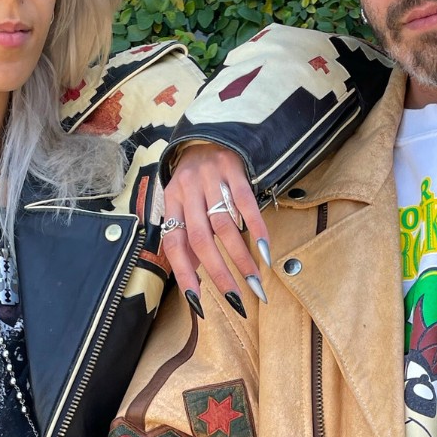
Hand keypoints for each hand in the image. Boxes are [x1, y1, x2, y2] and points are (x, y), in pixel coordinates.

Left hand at [162, 144, 270, 318]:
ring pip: (225, 226)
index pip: (174, 245)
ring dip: (242, 258)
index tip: (198, 304)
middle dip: (219, 274)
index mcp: (171, 202)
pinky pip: (246, 203)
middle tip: (236, 299)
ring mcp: (210, 177)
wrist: (207, 133)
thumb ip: (188, 237)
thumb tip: (195, 278)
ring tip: (255, 281)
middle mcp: (187, 190)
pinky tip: (265, 252)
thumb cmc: (195, 181)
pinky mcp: (233, 168)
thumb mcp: (183, 204)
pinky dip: (257, 229)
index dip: (185, 275)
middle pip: (202, 239)